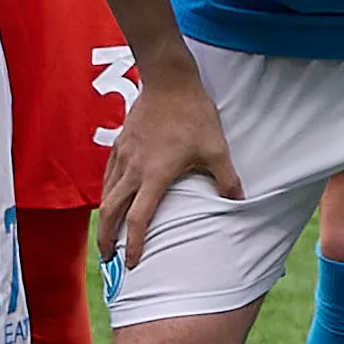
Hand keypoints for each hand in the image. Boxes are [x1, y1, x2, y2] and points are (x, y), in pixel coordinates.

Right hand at [98, 73, 237, 269]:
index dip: (134, 244)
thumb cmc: (193, 115)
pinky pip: (108, 175)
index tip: (130, 262)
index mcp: (155, 175)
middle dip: (106, 238)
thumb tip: (239, 201)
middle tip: (107, 257)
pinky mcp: (120, 144)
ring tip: (106, 234)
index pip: (138, 218)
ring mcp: (123, 156)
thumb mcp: (216, 148)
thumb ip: (226, 178)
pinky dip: (106, 192)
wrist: (168, 81)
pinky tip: (110, 198)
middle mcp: (133, 169)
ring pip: (106, 193)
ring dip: (104, 217)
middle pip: (111, 212)